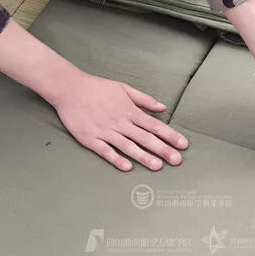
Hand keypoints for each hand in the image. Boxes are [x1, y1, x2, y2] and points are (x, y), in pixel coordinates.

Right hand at [53, 72, 188, 170]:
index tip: (183, 144)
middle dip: (163, 149)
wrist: (70, 88)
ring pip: (128, 146)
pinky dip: (116, 159)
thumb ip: (144, 99)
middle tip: (177, 160)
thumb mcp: (124, 88)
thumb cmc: (98, 88)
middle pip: (145, 138)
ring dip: (143, 157)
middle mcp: (120, 122)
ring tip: (158, 166)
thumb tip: (163, 107)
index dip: (170, 135)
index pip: (154, 125)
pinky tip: (127, 167)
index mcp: (129, 110)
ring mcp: (106, 131)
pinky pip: (106, 151)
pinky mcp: (91, 139)